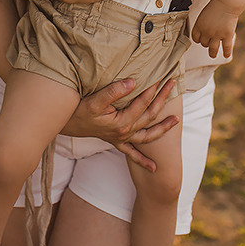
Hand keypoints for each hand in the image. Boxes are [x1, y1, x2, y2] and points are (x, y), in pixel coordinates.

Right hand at [62, 77, 178, 171]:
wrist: (68, 124)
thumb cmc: (80, 111)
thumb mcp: (95, 100)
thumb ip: (114, 91)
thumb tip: (133, 83)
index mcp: (122, 122)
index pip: (142, 104)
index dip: (151, 90)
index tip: (160, 77)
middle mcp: (125, 133)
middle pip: (149, 116)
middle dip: (162, 100)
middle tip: (172, 84)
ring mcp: (122, 139)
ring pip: (147, 135)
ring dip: (162, 128)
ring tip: (176, 121)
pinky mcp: (116, 142)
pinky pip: (132, 153)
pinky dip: (143, 160)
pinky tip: (153, 167)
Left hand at [191, 0, 239, 57]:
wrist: (226, 3)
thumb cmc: (215, 5)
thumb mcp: (204, 14)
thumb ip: (203, 23)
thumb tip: (204, 29)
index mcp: (199, 26)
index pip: (195, 38)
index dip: (198, 40)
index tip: (200, 40)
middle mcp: (206, 32)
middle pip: (204, 43)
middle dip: (206, 44)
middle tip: (208, 44)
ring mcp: (217, 35)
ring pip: (212, 48)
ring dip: (212, 53)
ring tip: (212, 55)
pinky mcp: (227, 35)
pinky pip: (226, 47)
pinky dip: (226, 52)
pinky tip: (225, 55)